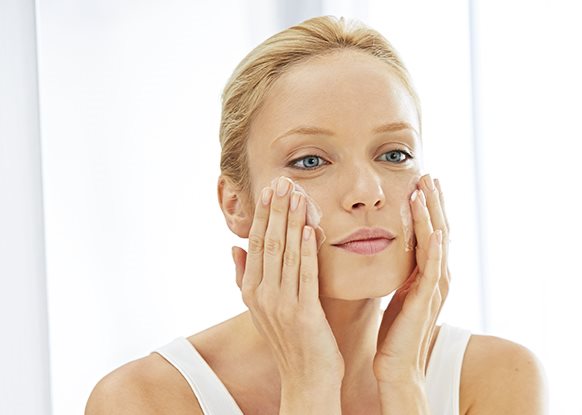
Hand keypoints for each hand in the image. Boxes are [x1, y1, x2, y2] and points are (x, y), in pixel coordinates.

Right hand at [232, 176, 342, 412]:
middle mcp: (262, 295)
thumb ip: (247, 276)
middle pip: (268, 243)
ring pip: (284, 254)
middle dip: (275, 210)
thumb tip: (234, 246)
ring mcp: (280, 305)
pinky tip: (310, 229)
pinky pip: (304, 276)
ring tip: (296, 194)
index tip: (270, 187)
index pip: (257, 243)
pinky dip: (306, 251)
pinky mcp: (302, 314)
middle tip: (282, 180)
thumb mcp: (264, 307)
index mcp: (252, 290)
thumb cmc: (293, 341)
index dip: (263, 214)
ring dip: (291, 222)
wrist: (307, 379)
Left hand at [374, 175, 448, 400]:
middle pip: (439, 229)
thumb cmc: (393, 333)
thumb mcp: (398, 292)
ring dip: (433, 214)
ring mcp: (435, 288)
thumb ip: (401, 271)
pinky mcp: (426, 300)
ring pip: (438, 242)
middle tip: (428, 173)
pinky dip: (435, 247)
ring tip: (426, 189)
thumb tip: (389, 249)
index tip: (421, 181)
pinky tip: (434, 229)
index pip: (431, 231)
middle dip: (434, 201)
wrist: (397, 367)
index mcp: (428, 274)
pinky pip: (433, 268)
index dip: (428, 206)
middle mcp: (437, 277)